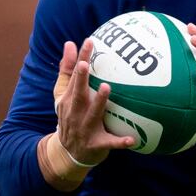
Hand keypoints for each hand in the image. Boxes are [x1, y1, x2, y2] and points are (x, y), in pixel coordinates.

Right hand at [51, 37, 136, 167]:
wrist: (67, 154)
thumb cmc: (70, 117)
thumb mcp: (63, 96)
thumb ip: (67, 71)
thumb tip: (69, 43)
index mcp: (67, 100)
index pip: (74, 77)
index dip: (80, 60)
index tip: (89, 41)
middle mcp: (74, 113)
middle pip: (77, 95)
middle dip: (81, 80)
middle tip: (87, 64)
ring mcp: (84, 130)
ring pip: (92, 115)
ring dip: (98, 103)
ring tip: (106, 88)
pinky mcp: (95, 145)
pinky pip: (109, 143)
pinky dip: (119, 141)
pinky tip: (132, 139)